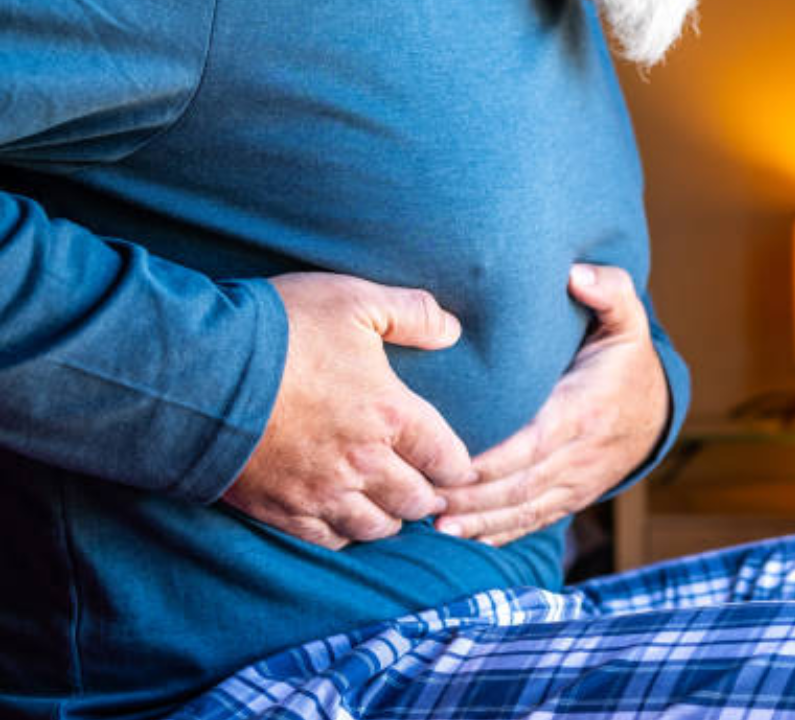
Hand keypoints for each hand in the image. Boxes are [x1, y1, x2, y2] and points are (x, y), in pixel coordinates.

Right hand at [223, 273, 472, 549]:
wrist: (197, 370)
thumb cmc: (279, 328)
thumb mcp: (353, 301)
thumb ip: (411, 313)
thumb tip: (453, 330)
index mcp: (391, 414)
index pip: (449, 460)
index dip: (458, 465)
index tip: (455, 462)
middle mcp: (364, 463)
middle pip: (418, 501)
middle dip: (427, 494)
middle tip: (424, 484)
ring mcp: (322, 491)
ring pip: (378, 527)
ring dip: (389, 516)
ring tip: (387, 501)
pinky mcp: (281, 510)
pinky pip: (329, 540)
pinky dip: (344, 532)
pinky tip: (343, 516)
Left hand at [435, 264, 668, 545]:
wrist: (659, 411)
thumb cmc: (627, 361)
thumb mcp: (627, 319)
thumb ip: (609, 291)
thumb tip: (577, 274)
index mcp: (585, 410)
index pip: (535, 441)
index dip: (494, 459)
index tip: (452, 463)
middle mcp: (581, 454)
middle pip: (521, 484)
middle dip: (473, 497)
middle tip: (424, 497)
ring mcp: (577, 482)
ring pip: (524, 510)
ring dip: (480, 522)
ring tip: (437, 526)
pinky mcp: (572, 498)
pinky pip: (535, 521)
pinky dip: (500, 533)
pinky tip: (465, 538)